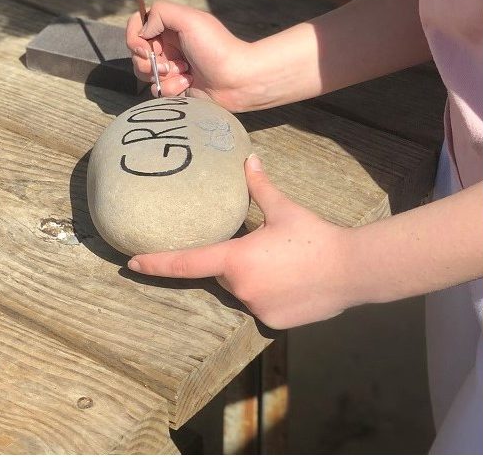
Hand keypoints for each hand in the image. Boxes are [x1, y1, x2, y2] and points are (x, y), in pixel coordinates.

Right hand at [125, 1, 273, 111]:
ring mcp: (170, 66)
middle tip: (169, 65)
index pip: (136, 26)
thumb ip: (161, 13)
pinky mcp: (174, 86)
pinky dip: (172, 88)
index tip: (146, 49)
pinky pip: (158, 90)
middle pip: (136, 52)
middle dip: (149, 62)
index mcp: (169, 26)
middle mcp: (168, 45)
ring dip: (162, 76)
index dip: (135, 38)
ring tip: (184, 73)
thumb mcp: (190, 19)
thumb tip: (143, 30)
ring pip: (143, 73)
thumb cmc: (217, 47)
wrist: (238, 80)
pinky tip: (189, 84)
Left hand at [128, 155, 360, 328]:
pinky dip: (269, 293)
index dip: (156, 263)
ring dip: (253, 277)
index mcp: (235, 259)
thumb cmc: (315, 237)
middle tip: (267, 247)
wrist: (351, 271)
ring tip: (285, 263)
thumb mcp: (284, 209)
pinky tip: (293, 282)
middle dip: (236, 260)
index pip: (186, 263)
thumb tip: (248, 160)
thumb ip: (259, 187)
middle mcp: (240, 288)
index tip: (131, 263)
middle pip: (222, 274)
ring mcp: (255, 309)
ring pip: (241, 290)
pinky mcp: (271, 323)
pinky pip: (260, 305)